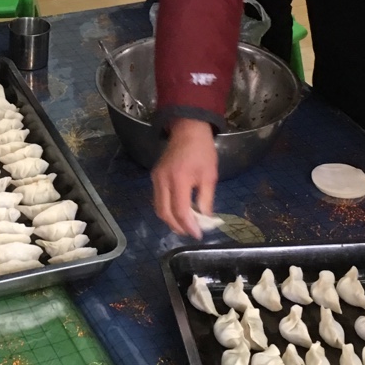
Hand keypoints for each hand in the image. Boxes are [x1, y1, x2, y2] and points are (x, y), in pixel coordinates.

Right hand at [152, 118, 217, 236]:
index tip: (198, 234)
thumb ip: (206, 200)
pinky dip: (166, 210)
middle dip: (177, 226)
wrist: (188, 129)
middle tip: (191, 232)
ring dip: (170, 220)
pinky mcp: (154, 176)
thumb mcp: (210, 176)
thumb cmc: (202, 151)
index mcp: (179, 179)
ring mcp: (156, 178)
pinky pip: (158, 199)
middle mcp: (163, 180)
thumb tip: (205, 219)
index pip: (180, 210)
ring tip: (184, 225)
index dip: (188, 226)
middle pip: (164, 213)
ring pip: (158, 208)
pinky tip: (178, 212)